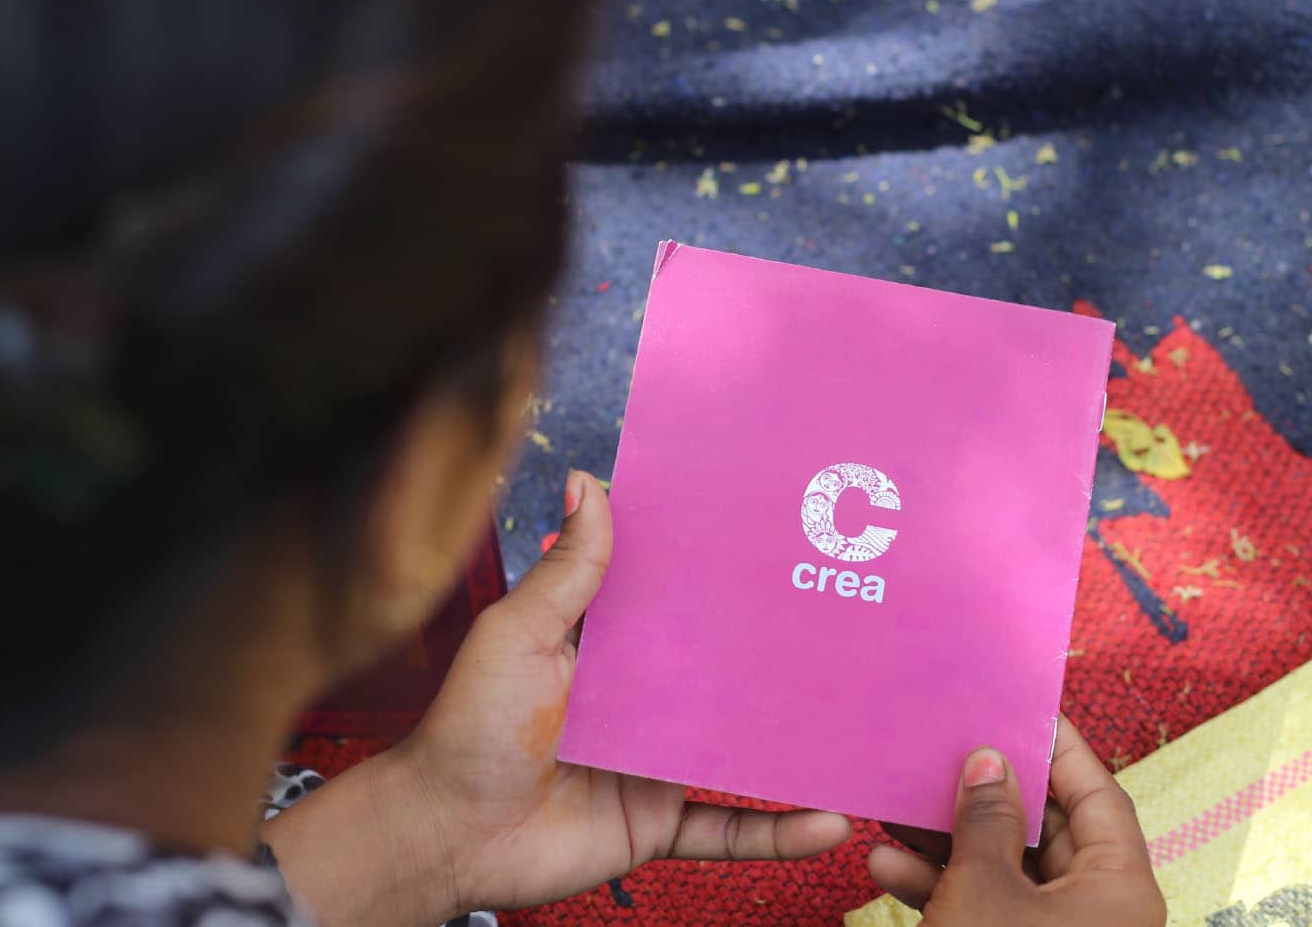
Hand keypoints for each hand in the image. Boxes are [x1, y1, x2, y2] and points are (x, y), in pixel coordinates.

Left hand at [278, 469, 836, 922]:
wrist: (445, 833)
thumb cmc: (471, 725)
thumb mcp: (520, 634)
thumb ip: (568, 571)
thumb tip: (590, 479)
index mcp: (613, 646)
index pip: (681, 602)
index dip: (725, 574)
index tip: (782, 539)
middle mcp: (644, 700)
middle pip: (726, 672)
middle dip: (782, 652)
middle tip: (851, 620)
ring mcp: (658, 763)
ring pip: (744, 747)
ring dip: (799, 740)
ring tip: (866, 721)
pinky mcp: (661, 823)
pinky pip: (732, 829)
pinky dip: (780, 831)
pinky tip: (832, 821)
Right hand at [867, 717, 1164, 925]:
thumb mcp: (983, 891)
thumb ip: (985, 820)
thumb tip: (991, 762)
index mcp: (1118, 887)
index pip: (1096, 792)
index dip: (1057, 746)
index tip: (1018, 704)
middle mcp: (1098, 911)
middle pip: (1045, 829)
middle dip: (986, 792)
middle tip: (945, 746)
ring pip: (1005, 870)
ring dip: (947, 841)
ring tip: (896, 805)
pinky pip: (984, 909)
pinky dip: (938, 887)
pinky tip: (886, 867)